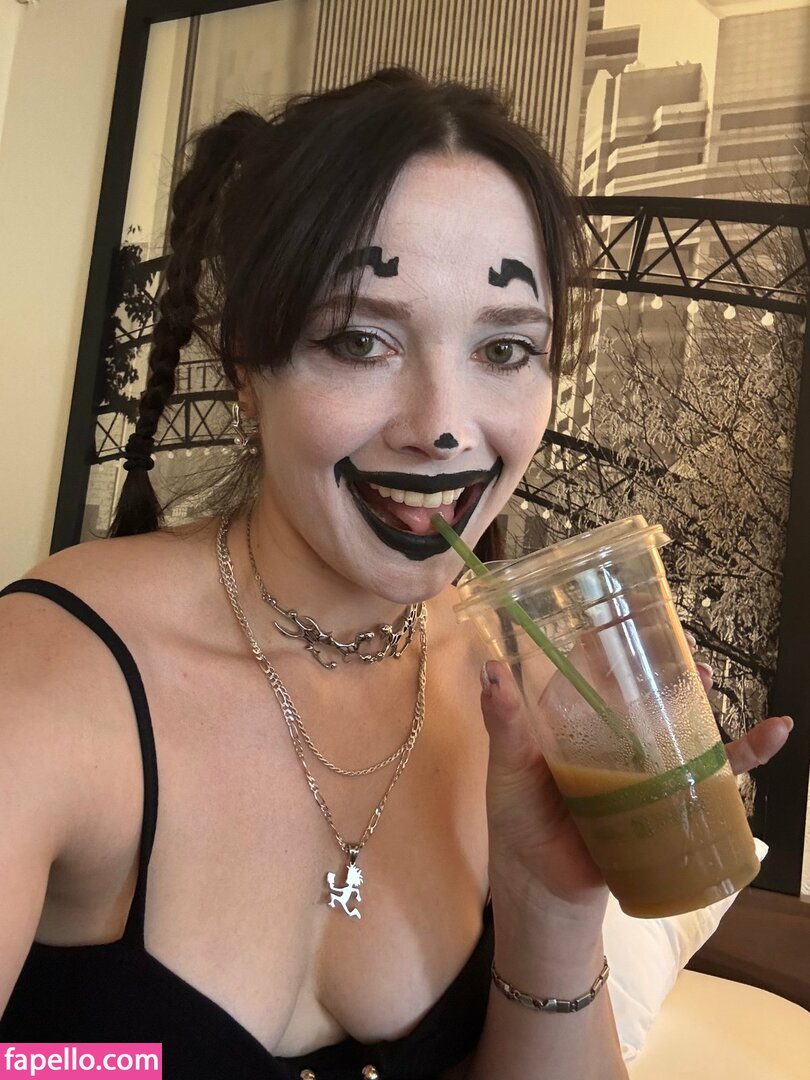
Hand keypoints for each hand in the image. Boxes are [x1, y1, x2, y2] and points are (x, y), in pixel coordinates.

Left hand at [479, 636, 793, 920]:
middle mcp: (608, 737)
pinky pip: (714, 774)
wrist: (548, 895)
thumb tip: (491, 670)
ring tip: (705, 676)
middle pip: (643, 688)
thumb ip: (503, 724)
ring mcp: (642, 767)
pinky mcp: (670, 800)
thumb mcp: (508, 769)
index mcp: (569, 721)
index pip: (593, 668)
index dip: (611, 639)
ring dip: (698, 696)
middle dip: (664, 662)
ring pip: (679, 722)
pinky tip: (774, 732)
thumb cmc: (519, 825)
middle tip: (679, 641)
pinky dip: (747, 753)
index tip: (630, 610)